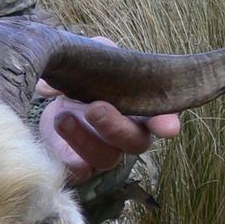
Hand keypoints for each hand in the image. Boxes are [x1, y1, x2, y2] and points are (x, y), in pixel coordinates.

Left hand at [35, 40, 180, 182]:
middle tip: (95, 108)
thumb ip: (100, 51)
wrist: (57, 96)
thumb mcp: (94, 57)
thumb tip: (96, 52)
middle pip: (135, 143)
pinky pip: (79, 172)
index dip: (166, 123)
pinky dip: (69, 156)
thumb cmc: (88, 75)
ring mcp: (104, 153)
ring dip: (86, 140)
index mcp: (142, 108)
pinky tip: (57, 131)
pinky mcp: (78, 165)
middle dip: (116, 127)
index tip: (168, 127)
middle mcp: (128, 135)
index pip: (162, 119)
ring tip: (63, 116)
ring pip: (107, 158)